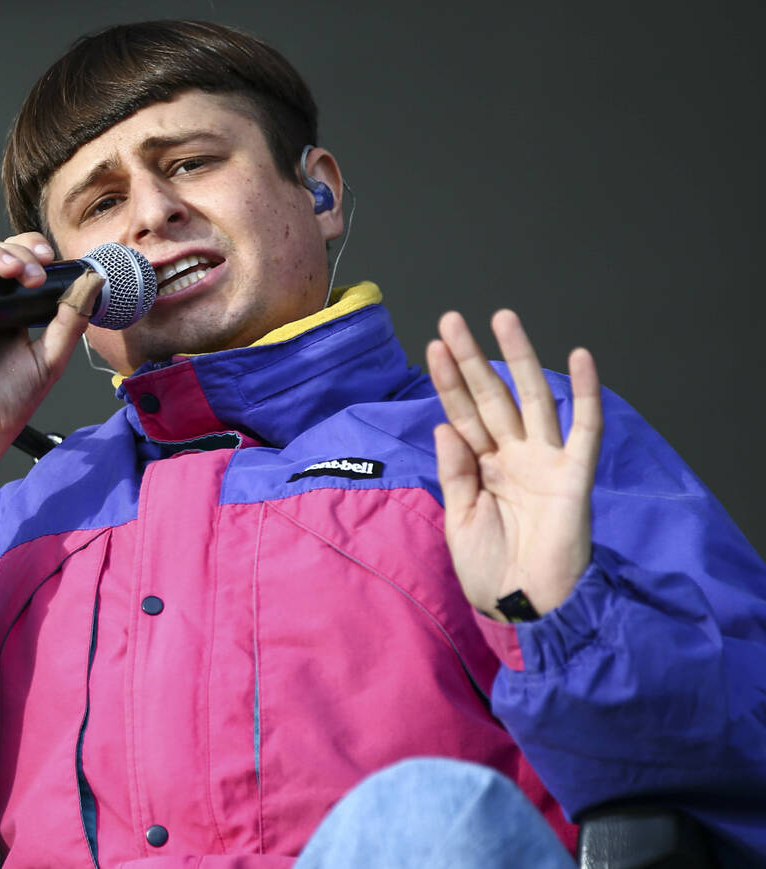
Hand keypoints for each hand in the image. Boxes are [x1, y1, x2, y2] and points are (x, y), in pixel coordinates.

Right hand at [0, 233, 92, 507]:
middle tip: (31, 273)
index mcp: (11, 308)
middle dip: (16, 253)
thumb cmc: (6, 403)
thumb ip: (71, 322)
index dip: (32, 252)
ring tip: (8, 269)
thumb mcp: (49, 360)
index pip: (21, 261)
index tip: (48, 260)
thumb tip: (94, 281)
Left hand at [426, 310, 603, 619]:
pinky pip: (585, 427)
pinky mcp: (575, 474)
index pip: (463, 413)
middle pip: (490, 397)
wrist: (525, 609)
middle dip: (471, 359)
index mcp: (482, 467)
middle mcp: (513, 456)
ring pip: (533, 398)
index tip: (432, 346)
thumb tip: (444, 423)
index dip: (449, 381)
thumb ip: (454, 471)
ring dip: (519, 358)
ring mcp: (545, 461)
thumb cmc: (490, 571)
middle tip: (451, 320)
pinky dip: (586, 392)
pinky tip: (578, 356)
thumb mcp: (460, 520)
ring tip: (502, 319)